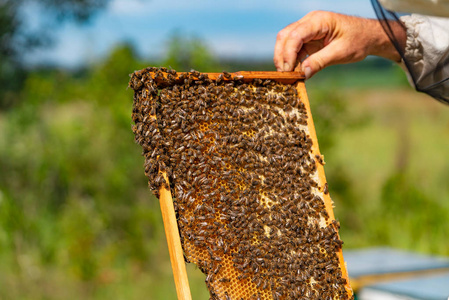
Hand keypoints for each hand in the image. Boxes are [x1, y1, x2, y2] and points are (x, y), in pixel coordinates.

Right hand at [273, 11, 403, 78]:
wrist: (368, 36)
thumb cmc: (358, 41)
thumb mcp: (341, 53)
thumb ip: (320, 62)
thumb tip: (302, 74)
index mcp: (318, 20)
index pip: (295, 35)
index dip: (288, 54)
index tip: (288, 71)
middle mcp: (309, 22)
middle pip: (285, 36)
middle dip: (281, 56)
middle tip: (284, 75)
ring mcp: (307, 29)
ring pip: (286, 42)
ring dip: (285, 59)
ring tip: (290, 75)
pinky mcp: (308, 38)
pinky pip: (294, 48)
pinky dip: (292, 60)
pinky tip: (296, 72)